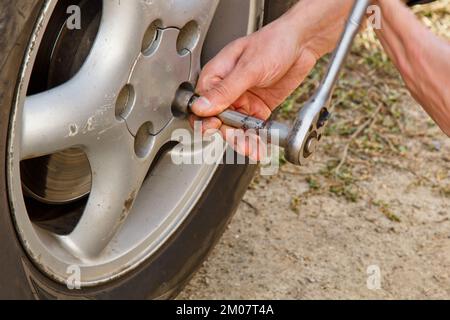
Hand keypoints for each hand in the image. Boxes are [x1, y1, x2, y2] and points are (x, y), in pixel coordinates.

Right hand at [190, 0, 354, 158]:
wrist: (302, 43)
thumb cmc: (274, 42)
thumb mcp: (248, 68)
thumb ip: (225, 90)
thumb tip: (201, 106)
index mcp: (216, 76)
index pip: (201, 104)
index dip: (205, 119)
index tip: (214, 128)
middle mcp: (227, 90)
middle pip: (218, 120)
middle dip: (227, 133)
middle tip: (238, 140)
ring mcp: (243, 101)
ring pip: (235, 128)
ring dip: (242, 141)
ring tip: (251, 149)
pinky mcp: (258, 109)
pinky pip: (253, 129)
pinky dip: (255, 140)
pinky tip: (258, 148)